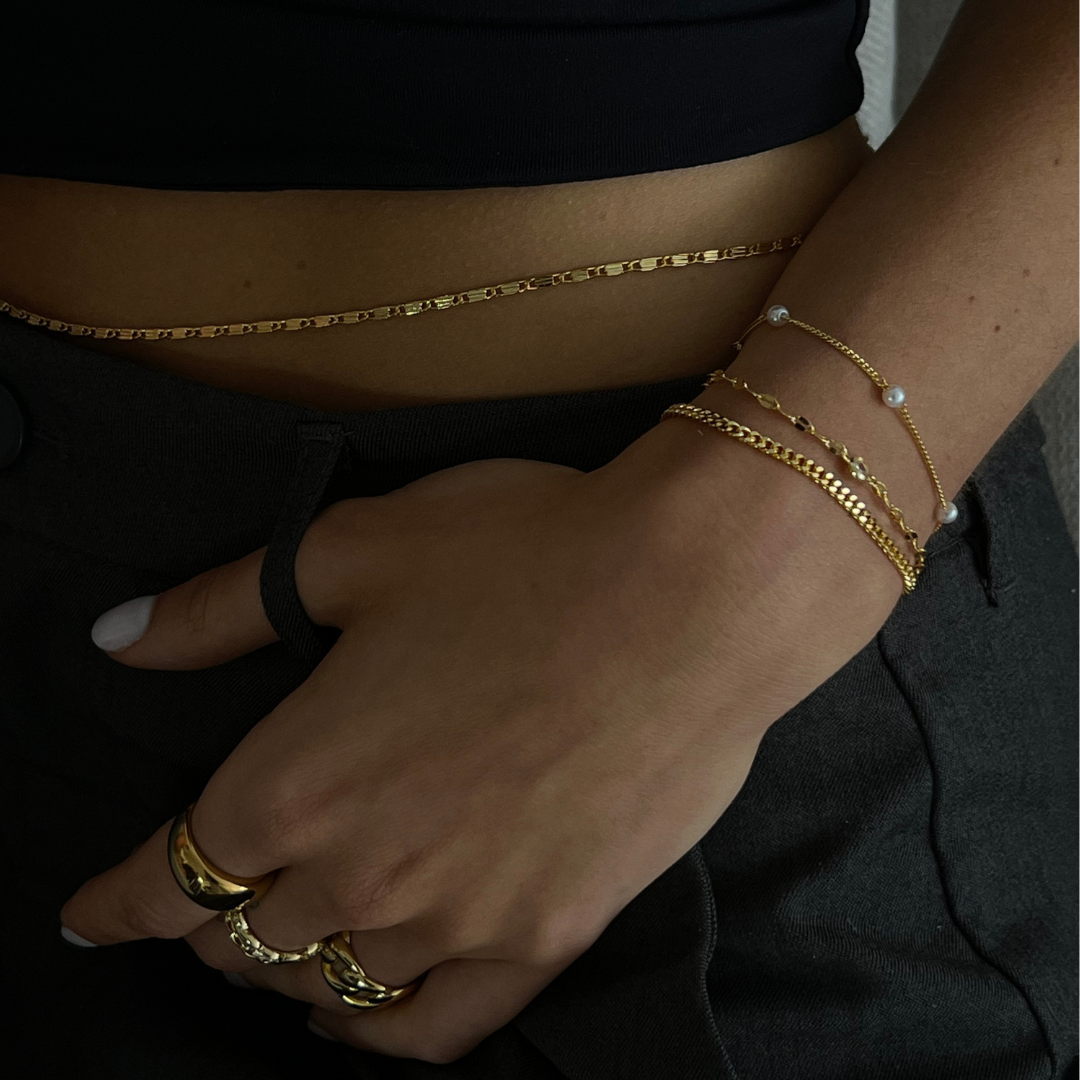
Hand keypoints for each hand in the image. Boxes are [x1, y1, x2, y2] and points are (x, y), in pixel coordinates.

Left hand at [60, 439, 776, 1063]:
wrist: (690, 593)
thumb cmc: (522, 553)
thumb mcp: (353, 552)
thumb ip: (218, 608)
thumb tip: (118, 635)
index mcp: (294, 781)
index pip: (169, 875)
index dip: (116, 899)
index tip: (91, 911)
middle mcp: (363, 873)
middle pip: (245, 938)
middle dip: (207, 922)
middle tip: (207, 898)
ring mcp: (460, 920)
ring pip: (331, 988)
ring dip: (285, 971)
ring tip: (279, 947)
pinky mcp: (547, 937)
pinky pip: (437, 1031)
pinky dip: (381, 1034)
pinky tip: (364, 1017)